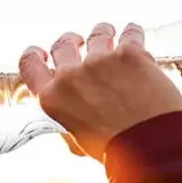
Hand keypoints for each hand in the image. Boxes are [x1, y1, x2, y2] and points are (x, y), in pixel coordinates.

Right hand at [18, 23, 181, 161]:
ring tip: (110, 34)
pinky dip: (132, 32)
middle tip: (80, 43)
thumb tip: (71, 113)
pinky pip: (129, 32)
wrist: (151, 146)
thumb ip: (69, 119)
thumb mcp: (78, 139)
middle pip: (63, 44)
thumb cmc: (116, 150)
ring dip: (102, 33)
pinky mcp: (129, 53)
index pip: (30, 65)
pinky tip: (133, 32)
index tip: (42, 52)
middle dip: (71, 41)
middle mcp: (71, 76)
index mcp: (53, 98)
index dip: (34, 55)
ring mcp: (100, 61)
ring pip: (97, 33)